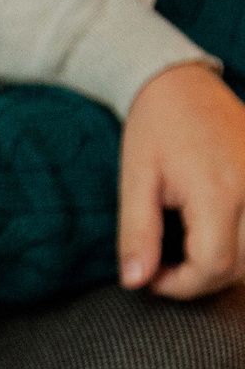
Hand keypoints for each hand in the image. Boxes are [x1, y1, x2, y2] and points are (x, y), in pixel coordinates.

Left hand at [120, 61, 244, 298]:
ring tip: (189, 252)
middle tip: (169, 268)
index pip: (213, 264)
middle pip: (243, 266)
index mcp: (217, 192)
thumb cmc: (155, 129)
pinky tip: (214, 234)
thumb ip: (137, 234)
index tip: (153, 278)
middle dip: (204, 280)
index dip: (181, 285)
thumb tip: (136, 282)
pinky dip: (243, 243)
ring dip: (227, 265)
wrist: (182, 84)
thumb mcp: (135, 181)